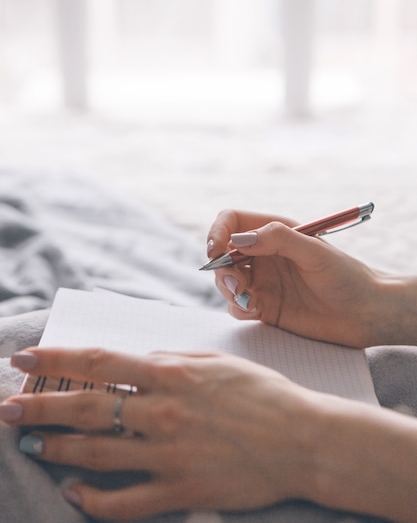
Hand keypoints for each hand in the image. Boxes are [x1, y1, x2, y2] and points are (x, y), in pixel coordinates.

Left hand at [2, 347, 317, 520]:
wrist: (301, 438)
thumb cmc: (261, 393)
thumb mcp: (213, 361)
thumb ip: (170, 360)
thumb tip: (134, 361)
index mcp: (170, 374)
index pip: (99, 362)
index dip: (56, 359)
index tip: (24, 358)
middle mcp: (162, 411)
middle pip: (86, 408)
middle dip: (39, 406)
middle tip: (7, 406)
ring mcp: (169, 454)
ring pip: (95, 453)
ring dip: (55, 447)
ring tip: (28, 441)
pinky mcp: (181, 489)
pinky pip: (125, 502)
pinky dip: (93, 499)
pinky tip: (73, 491)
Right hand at [206, 209, 389, 346]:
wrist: (365, 314)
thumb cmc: (347, 277)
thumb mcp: (314, 252)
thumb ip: (278, 239)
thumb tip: (238, 240)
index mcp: (274, 232)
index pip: (232, 222)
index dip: (217, 232)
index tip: (216, 251)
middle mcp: (264, 255)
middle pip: (222, 254)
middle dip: (221, 269)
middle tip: (236, 285)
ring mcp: (262, 281)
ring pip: (225, 281)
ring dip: (227, 290)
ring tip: (248, 300)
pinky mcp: (264, 307)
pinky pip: (236, 306)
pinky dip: (238, 309)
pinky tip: (256, 312)